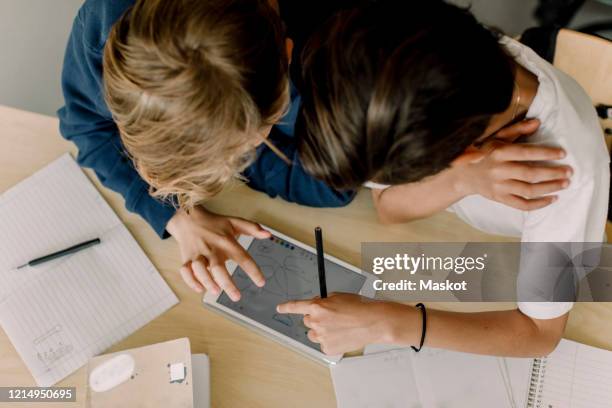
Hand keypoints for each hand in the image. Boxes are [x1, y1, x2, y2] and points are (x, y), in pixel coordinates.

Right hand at [166, 206, 270, 299]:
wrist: (188, 218)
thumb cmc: (214, 223)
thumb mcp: (234, 222)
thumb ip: (252, 228)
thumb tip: (268, 234)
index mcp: (226, 242)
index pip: (242, 257)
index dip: (253, 271)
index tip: (261, 282)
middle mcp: (212, 249)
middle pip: (218, 268)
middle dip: (227, 283)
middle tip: (237, 297)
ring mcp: (198, 254)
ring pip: (200, 270)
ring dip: (207, 282)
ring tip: (216, 291)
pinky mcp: (186, 258)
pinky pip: (185, 271)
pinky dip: (191, 281)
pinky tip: (200, 289)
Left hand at [277, 293, 404, 354]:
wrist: (373, 322)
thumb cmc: (359, 308)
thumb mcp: (338, 297)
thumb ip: (323, 301)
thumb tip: (317, 306)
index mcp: (317, 306)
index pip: (295, 306)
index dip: (286, 307)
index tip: (279, 308)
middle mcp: (316, 322)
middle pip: (307, 321)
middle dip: (316, 319)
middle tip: (332, 318)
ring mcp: (321, 336)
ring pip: (314, 334)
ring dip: (321, 331)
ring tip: (339, 328)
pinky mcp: (328, 348)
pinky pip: (324, 344)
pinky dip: (330, 341)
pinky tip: (342, 336)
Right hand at [455, 119, 572, 210]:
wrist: (462, 174)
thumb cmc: (481, 152)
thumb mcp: (495, 138)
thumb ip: (516, 130)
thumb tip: (537, 123)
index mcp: (498, 153)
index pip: (526, 153)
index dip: (546, 153)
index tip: (562, 153)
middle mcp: (498, 171)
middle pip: (530, 174)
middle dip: (553, 173)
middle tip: (569, 172)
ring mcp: (498, 186)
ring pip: (528, 190)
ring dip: (549, 188)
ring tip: (564, 184)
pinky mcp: (499, 198)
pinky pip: (521, 204)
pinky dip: (538, 204)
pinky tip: (552, 199)